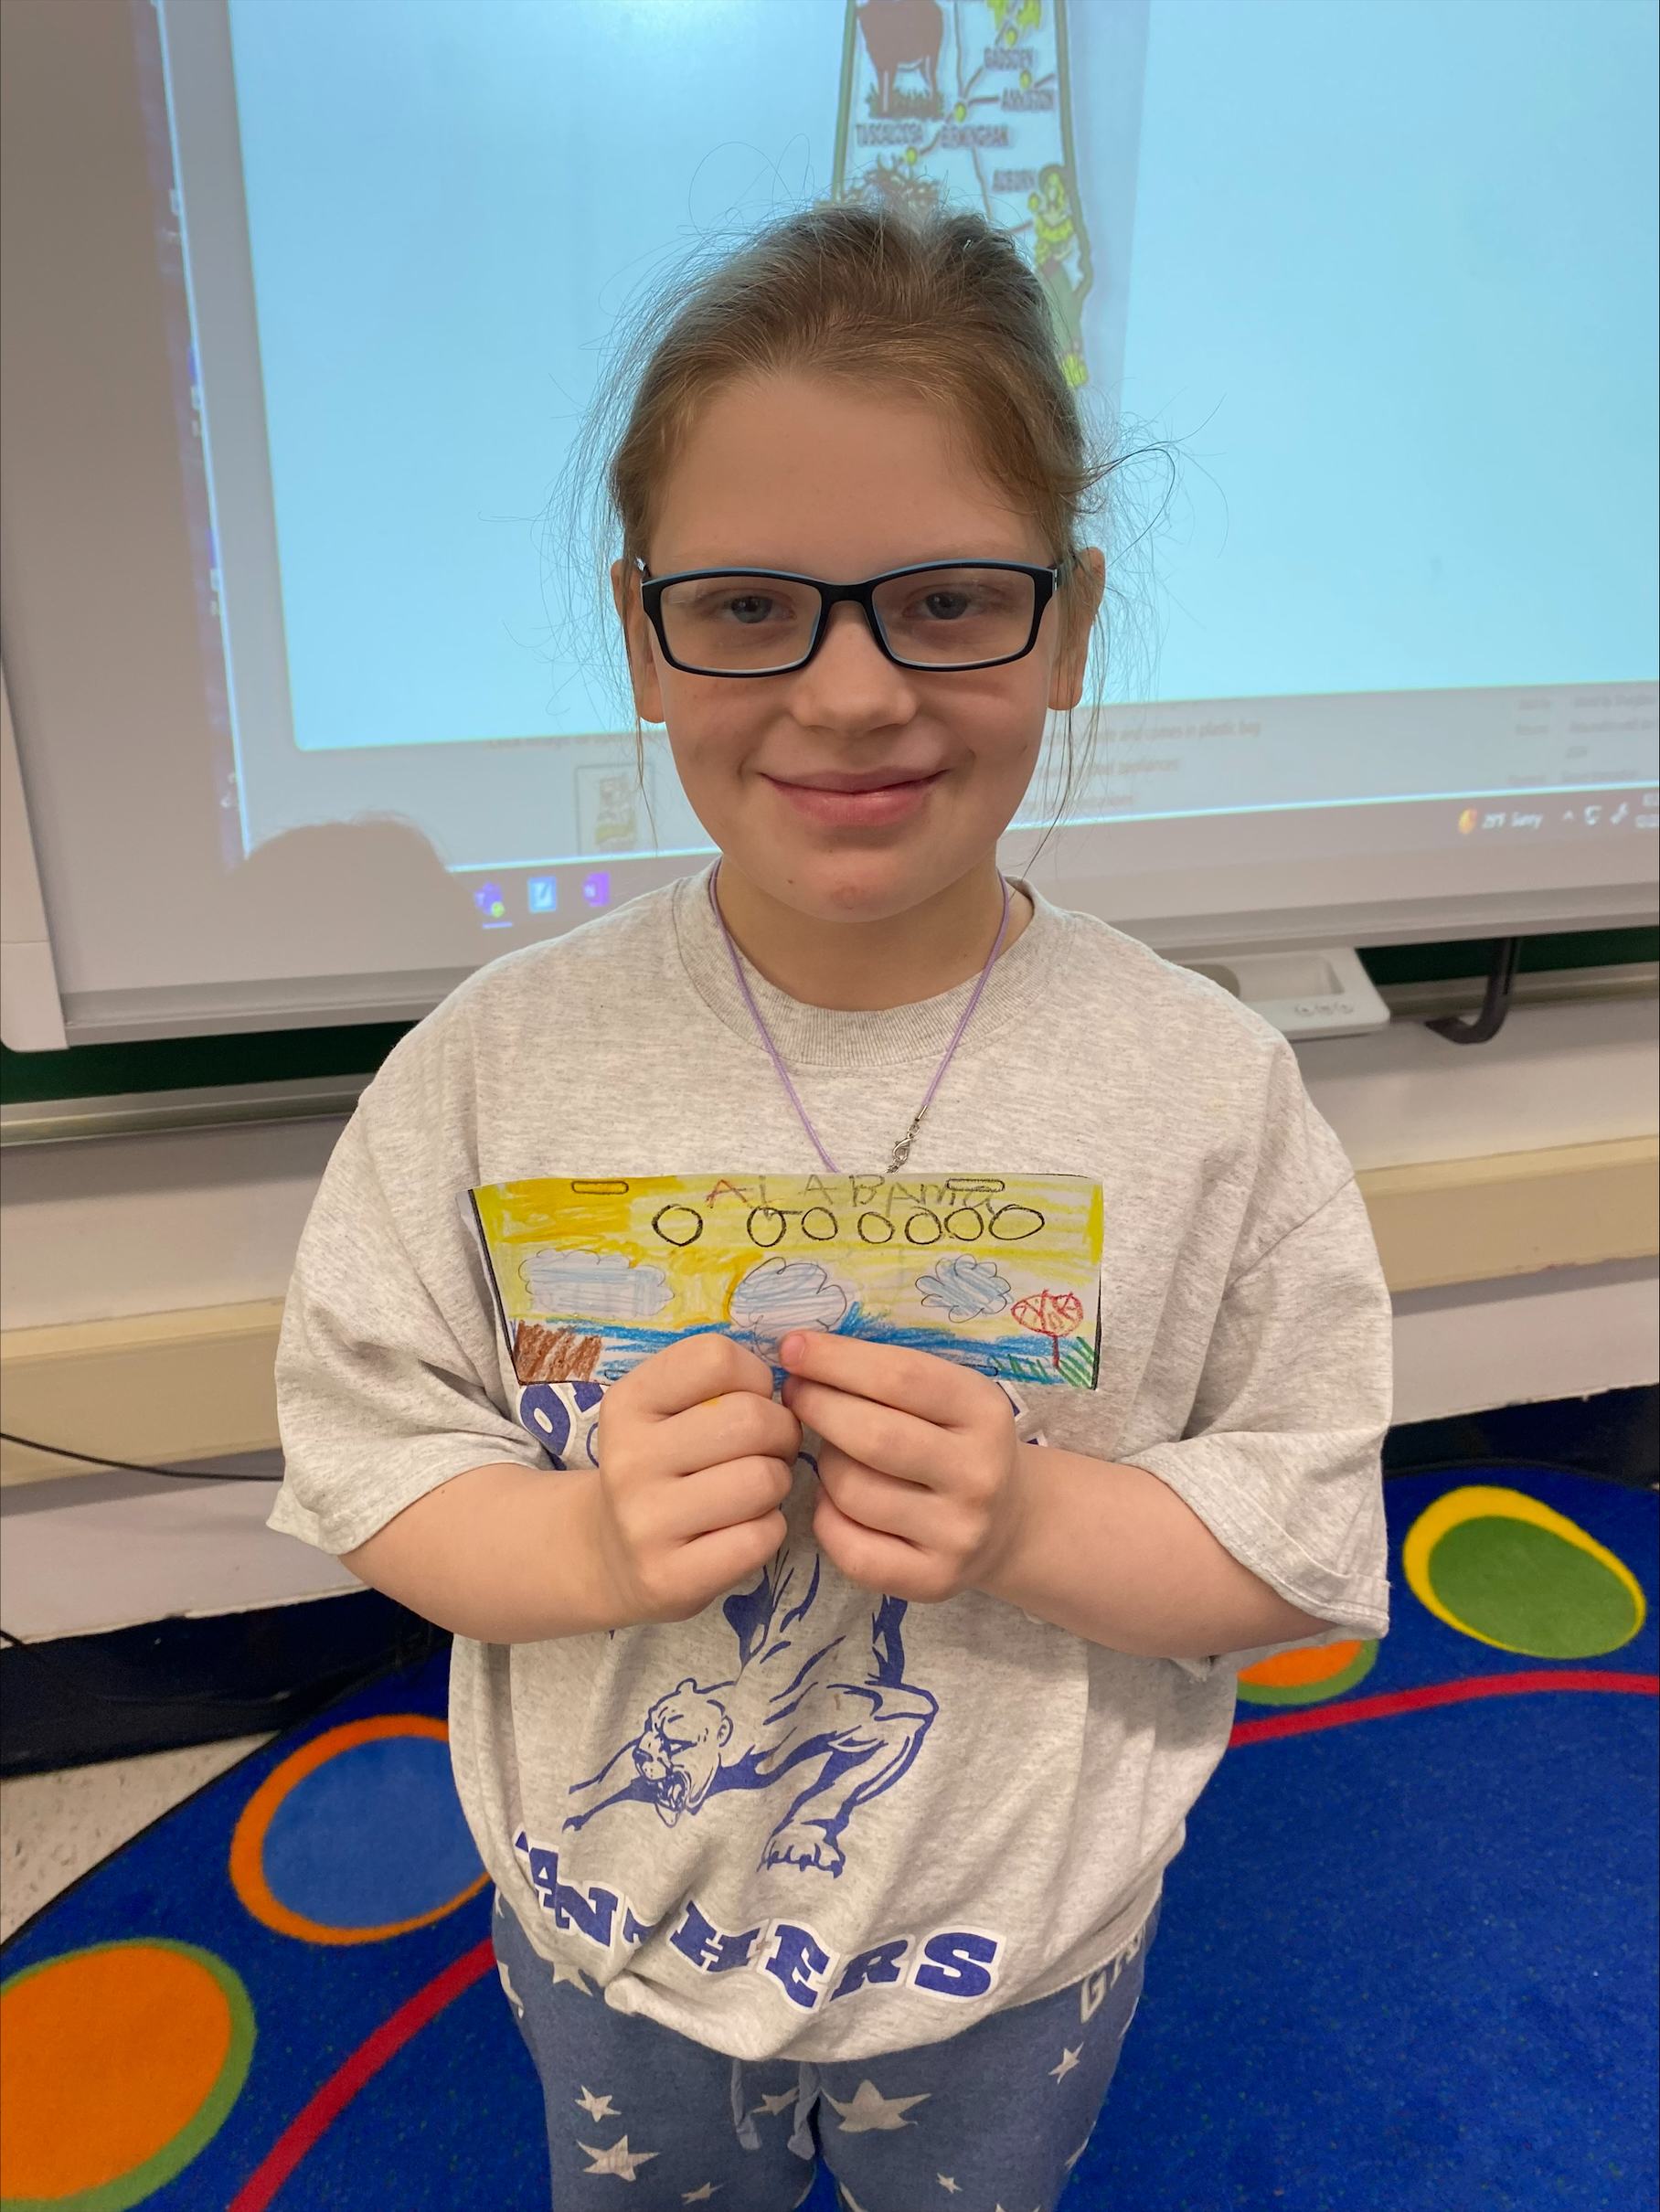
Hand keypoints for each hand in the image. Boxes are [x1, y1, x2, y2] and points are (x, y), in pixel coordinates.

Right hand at [590, 1336, 800, 1625]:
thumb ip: (717, 1383)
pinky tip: (745, 1529)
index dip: (753, 1377)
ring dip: (777, 1482)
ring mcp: (645, 1522)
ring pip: (762, 1478)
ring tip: (757, 1489)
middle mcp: (629, 1458)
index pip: (716, 1358)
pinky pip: (761, 1536)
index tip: (747, 1400)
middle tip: (768, 1449)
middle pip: (751, 1419)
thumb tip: (797, 1379)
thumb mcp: (662, 1411)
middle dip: (780, 1431)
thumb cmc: (659, 1469)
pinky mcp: (669, 1577)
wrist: (606, 1556)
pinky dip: (769, 1529)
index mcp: (629, 1402)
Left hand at [779, 1333, 1027, 1603]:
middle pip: (872, 1436)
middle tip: (794, 1393)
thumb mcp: (949, 1396)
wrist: (1010, 1521)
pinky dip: (825, 1517)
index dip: (836, 1359)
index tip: (792, 1347)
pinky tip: (832, 1498)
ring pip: (852, 1491)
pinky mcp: (934, 1579)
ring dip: (823, 1463)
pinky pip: (850, 1548)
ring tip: (830, 1451)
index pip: (900, 1377)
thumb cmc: (958, 1441)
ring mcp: (958, 1533)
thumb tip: (801, 1354)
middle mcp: (978, 1475)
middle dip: (817, 1406)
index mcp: (984, 1412)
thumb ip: (889, 1375)